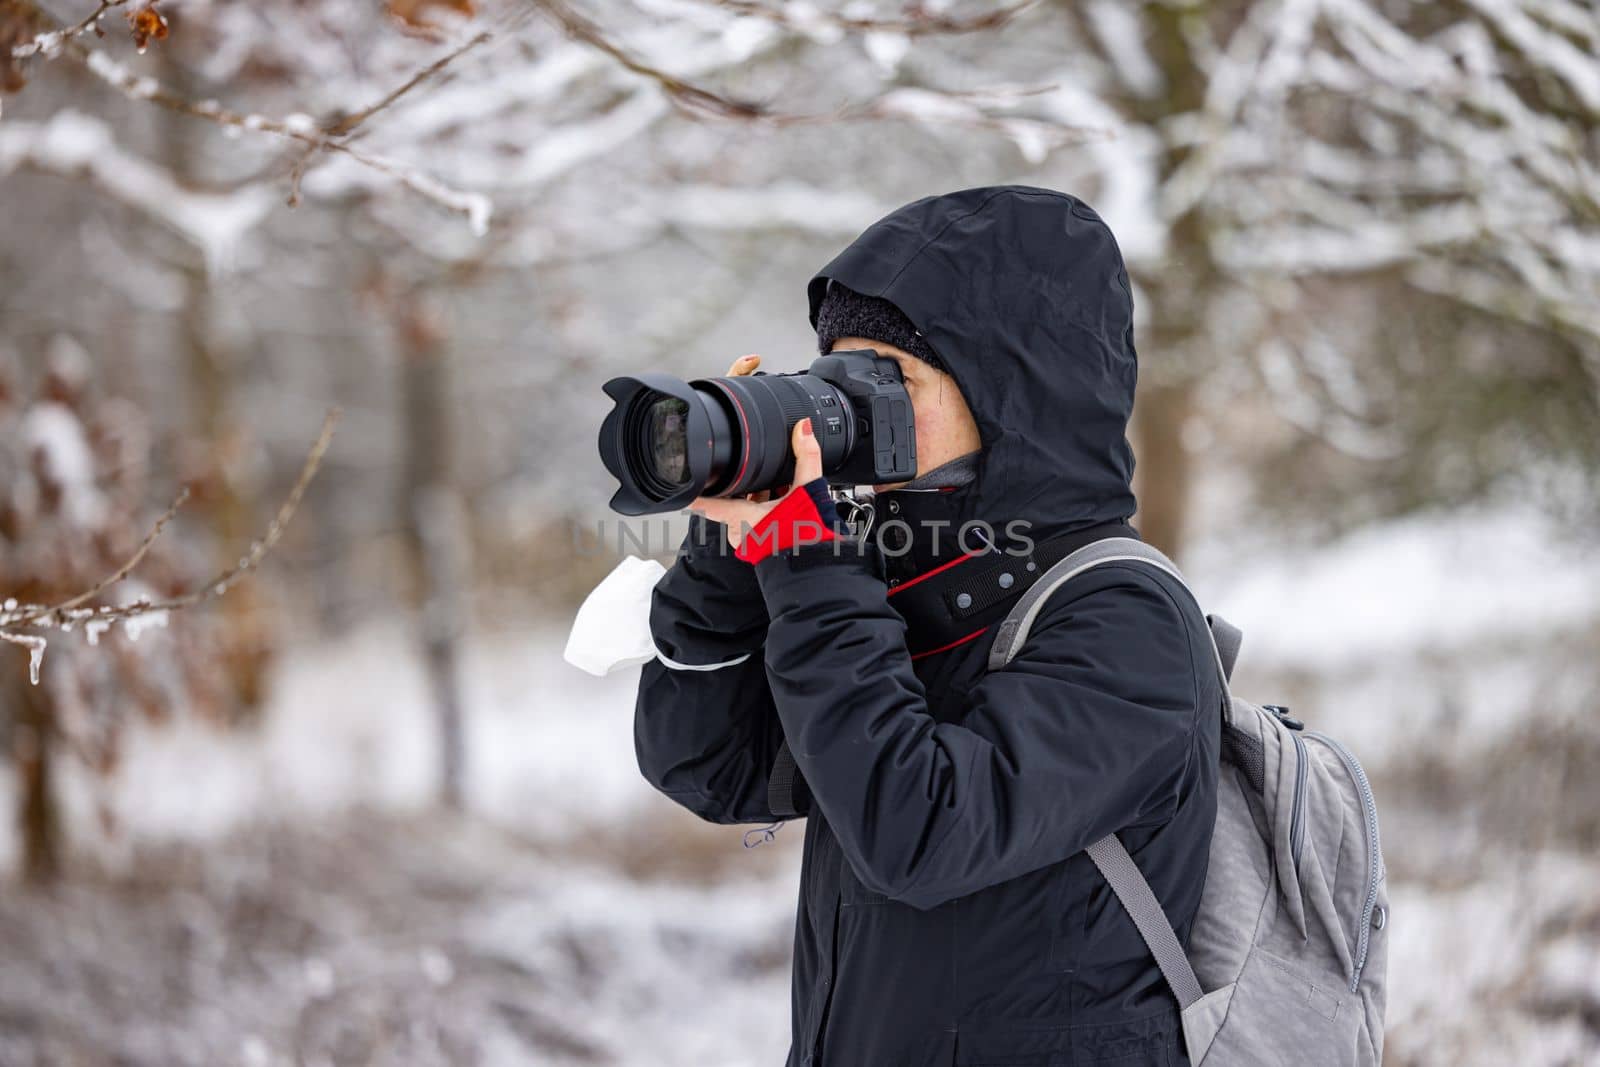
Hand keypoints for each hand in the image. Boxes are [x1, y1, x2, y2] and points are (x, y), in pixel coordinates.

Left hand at [688, 407, 824, 548]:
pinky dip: (766, 511)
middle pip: (730, 500)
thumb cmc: (808, 538)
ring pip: (744, 511)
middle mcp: (740, 532)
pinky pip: (756, 522)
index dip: (694, 490)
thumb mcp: (808, 490)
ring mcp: (749, 541)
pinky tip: (784, 506)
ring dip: (756, 499)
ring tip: (778, 491)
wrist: (819, 565)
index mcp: (741, 517)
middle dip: (743, 486)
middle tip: (757, 475)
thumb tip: (803, 430)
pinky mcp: (760, 546)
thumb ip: (806, 457)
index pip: (705, 502)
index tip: (682, 482)